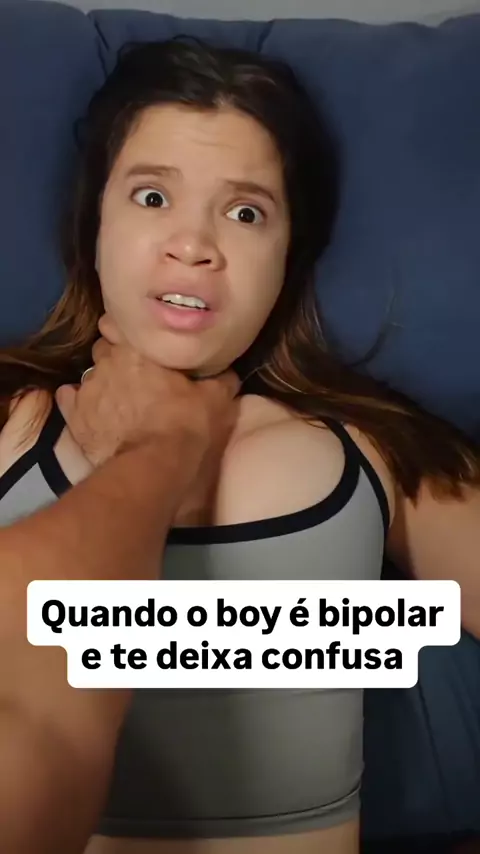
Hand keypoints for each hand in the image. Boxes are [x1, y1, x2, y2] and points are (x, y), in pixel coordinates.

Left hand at [55, 316, 240, 479]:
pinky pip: (70, 398)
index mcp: (136, 347)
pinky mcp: (74, 417)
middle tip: (134, 374)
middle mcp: (105, 361)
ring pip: (90, 374)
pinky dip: (79, 402)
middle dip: (115, 358)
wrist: (152, 466)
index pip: (119, 325)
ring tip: (117, 398)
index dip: (129, 335)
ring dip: (101, 382)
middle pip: (104, 350)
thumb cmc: (184, 425)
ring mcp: (86, 389)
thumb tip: (227, 372)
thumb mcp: (215, 399)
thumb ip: (221, 378)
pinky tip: (92, 409)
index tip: (140, 346)